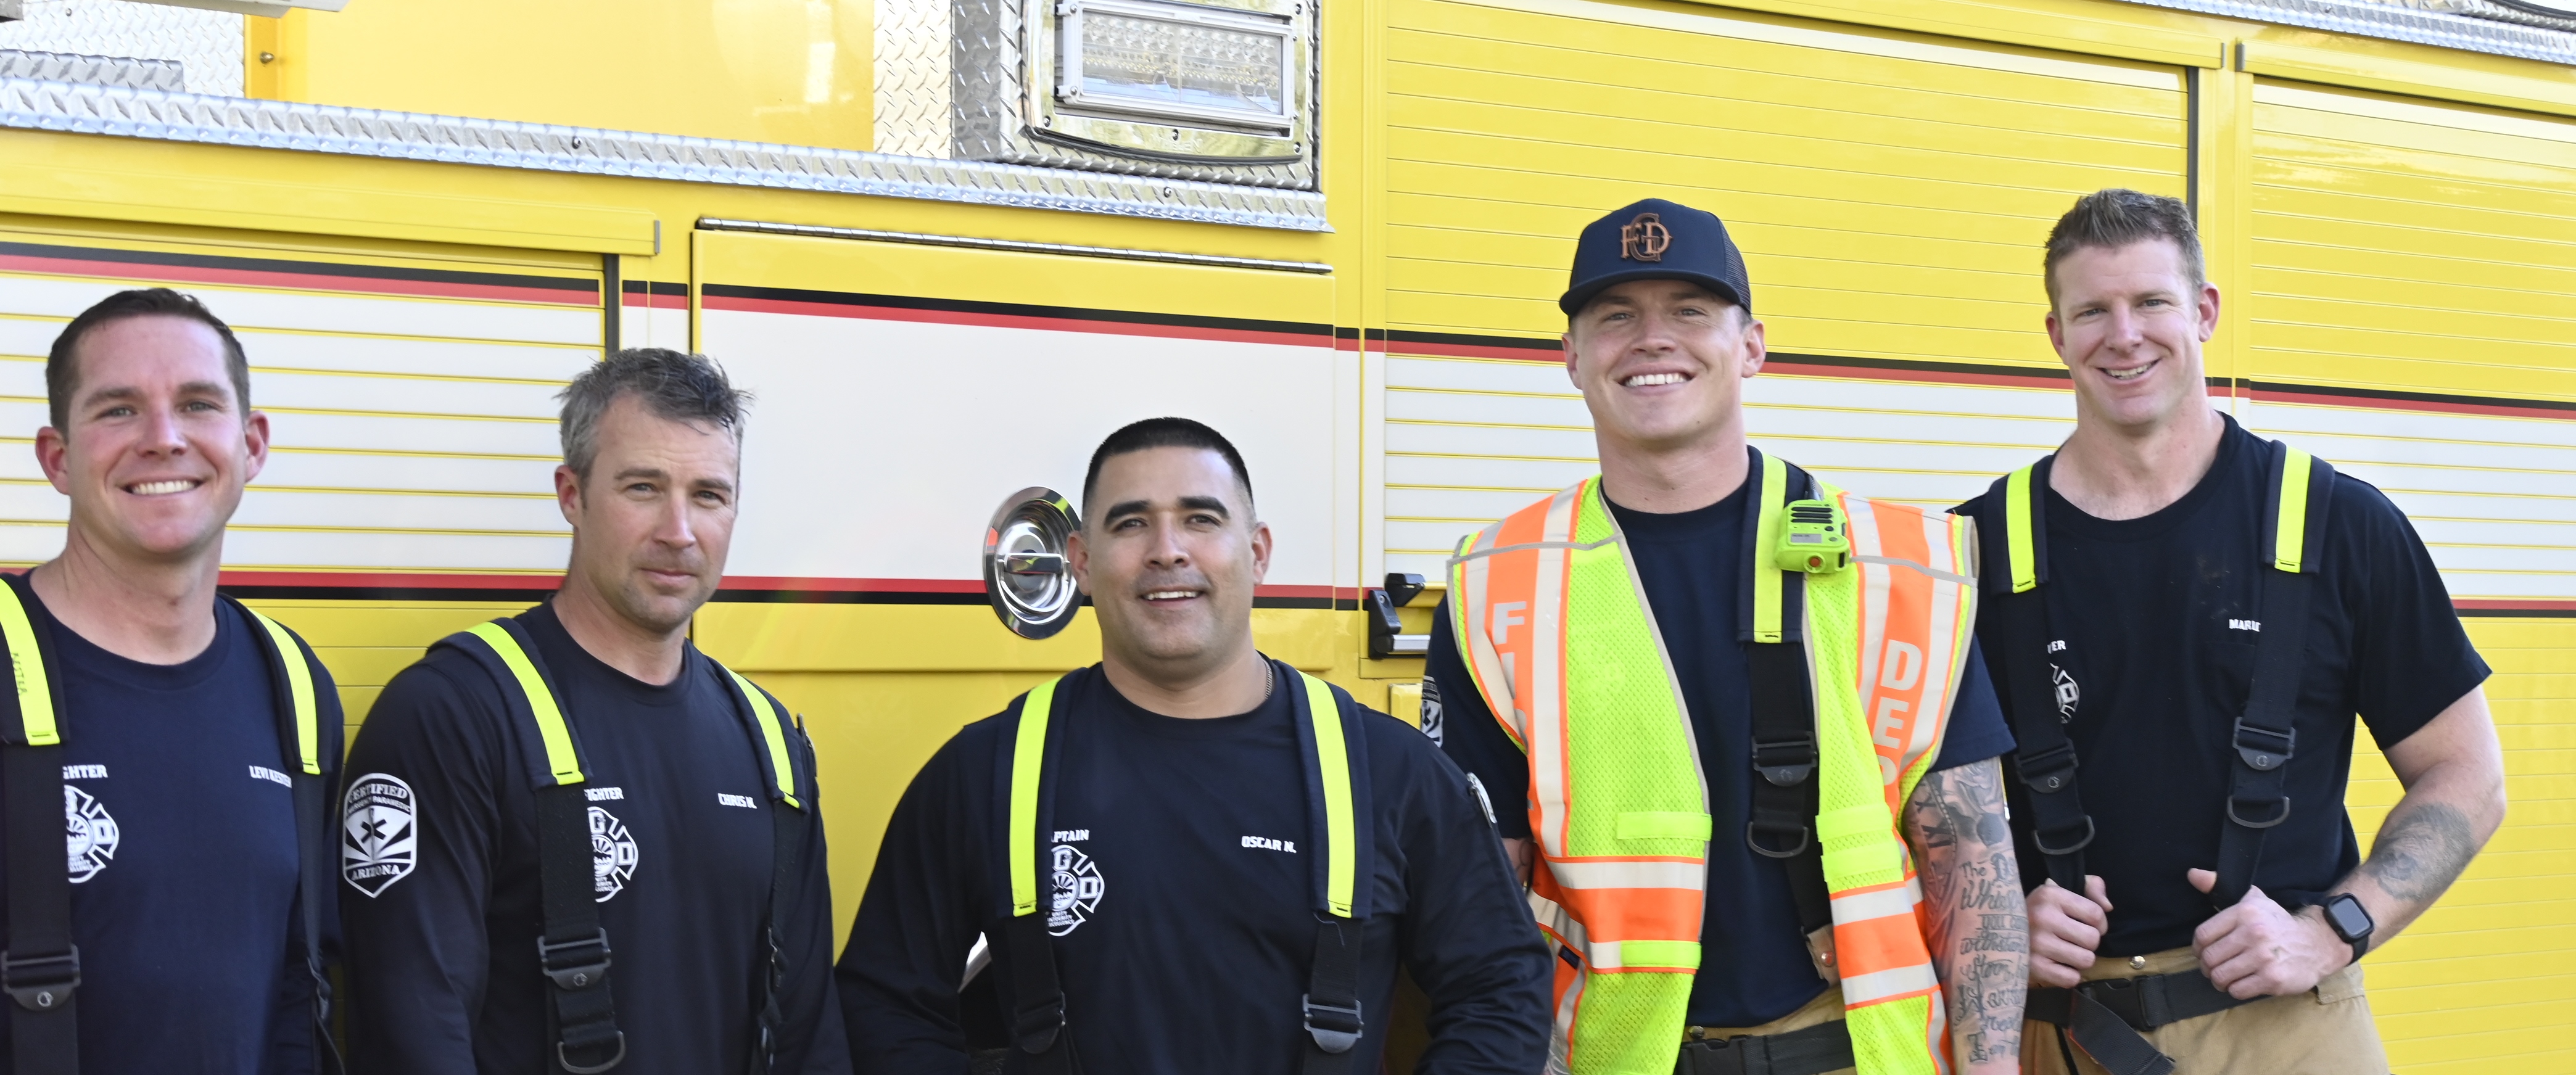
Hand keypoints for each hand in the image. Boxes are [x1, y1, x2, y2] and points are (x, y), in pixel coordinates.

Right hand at [2025, 875, 2110, 987]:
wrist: (1995, 929)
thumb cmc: (2037, 909)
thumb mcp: (2061, 889)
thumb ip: (2092, 887)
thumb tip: (2108, 907)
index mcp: (2050, 895)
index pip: (2096, 914)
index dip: (2099, 923)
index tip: (2085, 924)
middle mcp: (2042, 917)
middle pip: (2093, 940)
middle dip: (2088, 942)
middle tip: (2073, 939)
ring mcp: (2036, 944)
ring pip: (2085, 960)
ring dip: (2080, 959)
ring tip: (2065, 952)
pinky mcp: (2033, 967)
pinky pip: (2071, 979)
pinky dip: (2068, 975)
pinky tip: (2057, 965)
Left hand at [2187, 869, 2349, 997]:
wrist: (2317, 943)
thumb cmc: (2278, 923)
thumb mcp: (2253, 899)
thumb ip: (2218, 885)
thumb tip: (2192, 874)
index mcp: (2244, 912)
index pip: (2203, 935)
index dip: (2198, 948)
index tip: (2203, 952)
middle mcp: (2253, 933)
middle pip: (2209, 958)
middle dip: (2207, 967)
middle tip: (2214, 969)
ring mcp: (2263, 957)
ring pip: (2220, 976)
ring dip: (2219, 981)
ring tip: (2226, 978)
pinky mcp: (2273, 979)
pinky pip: (2237, 990)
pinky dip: (2235, 990)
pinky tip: (2242, 983)